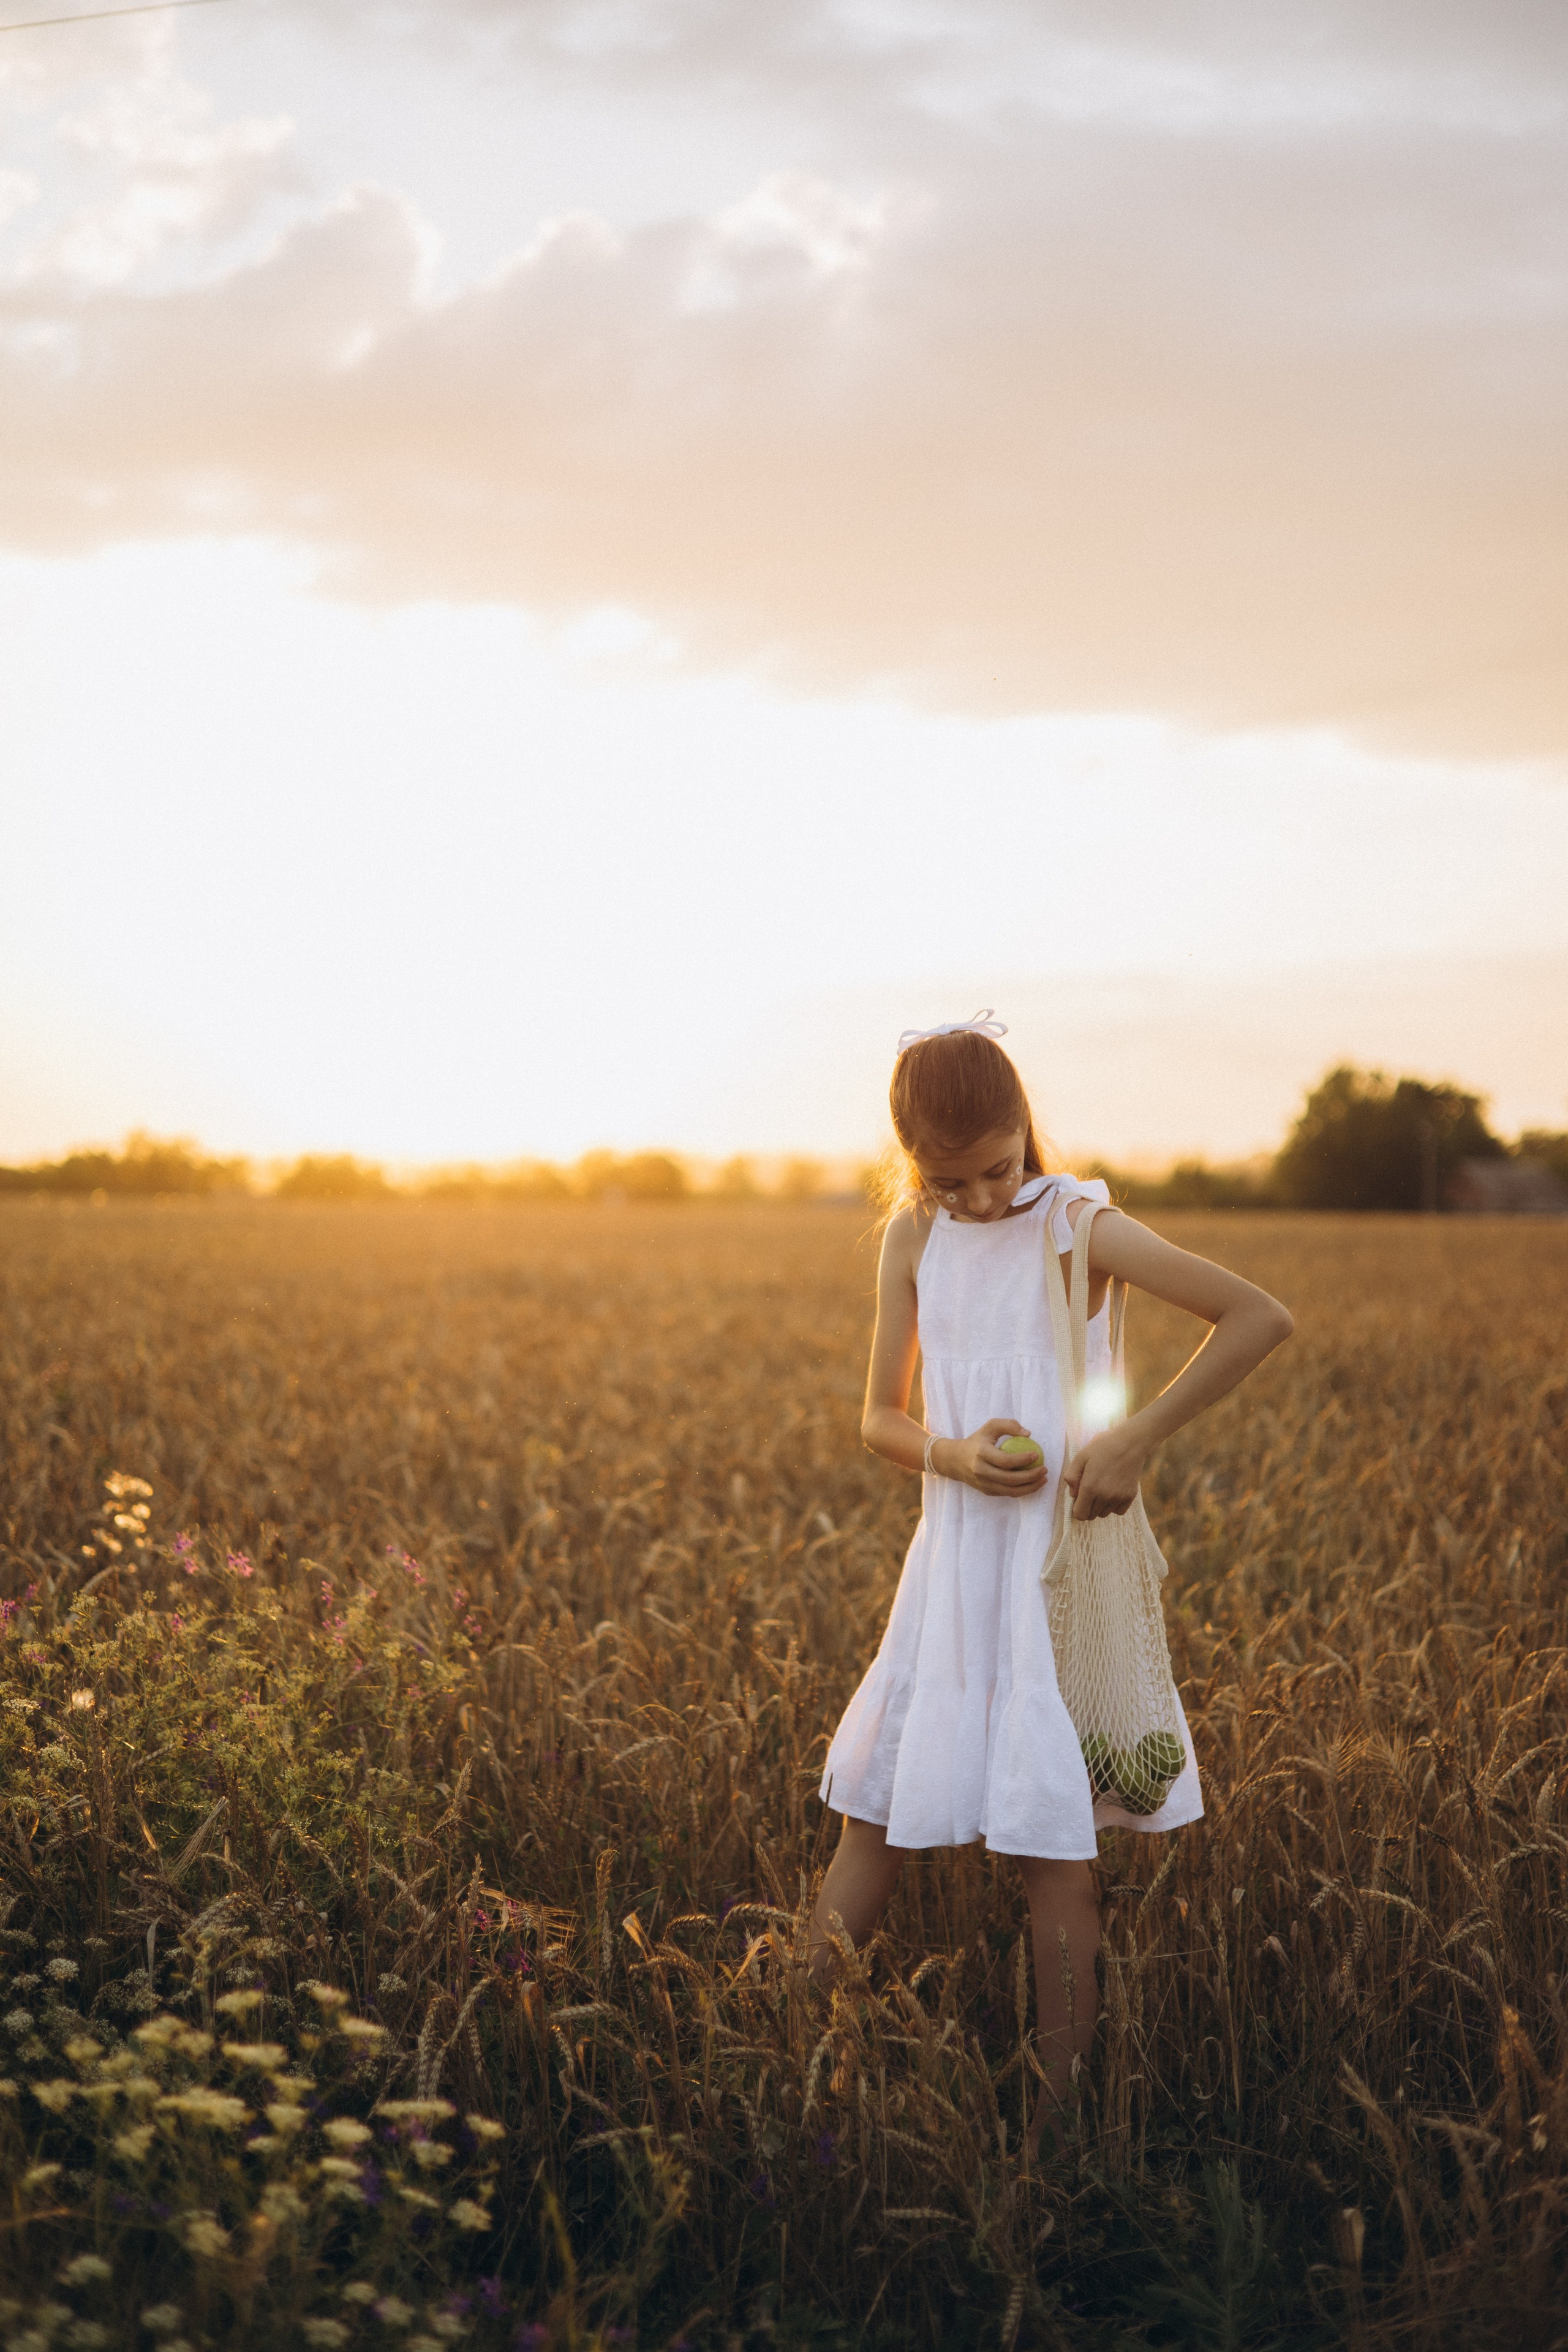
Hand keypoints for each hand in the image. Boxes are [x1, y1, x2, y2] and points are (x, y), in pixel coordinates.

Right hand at [933, 1418, 1048, 1497]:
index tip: (1037, 1454)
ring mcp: (983, 1484)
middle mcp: (981, 1471)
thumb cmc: (977, 1440)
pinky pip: (1008, 1493)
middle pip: (1010, 1479)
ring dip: (1030, 1487)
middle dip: (1031, 1476)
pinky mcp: (986, 1492)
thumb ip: (1009, 1425)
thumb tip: (1028, 1434)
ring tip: (1043, 1479)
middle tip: (1045, 1469)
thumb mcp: (990, 1426)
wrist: (955, 1460)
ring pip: (1011, 1491)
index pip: (1005, 1461)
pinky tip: (1033, 1483)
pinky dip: (1023, 1490)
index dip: (1023, 1459)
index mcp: (981, 1454)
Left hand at [1062, 1428, 1147, 1520]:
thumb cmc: (1103, 1446)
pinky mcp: (1130, 1496)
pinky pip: (1118, 1511)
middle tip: (1090, 1490)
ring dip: (1100, 1506)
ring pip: (1104, 1514)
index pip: (1080, 1514)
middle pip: (1091, 1516)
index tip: (1079, 1498)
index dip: (1076, 1508)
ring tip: (1102, 1488)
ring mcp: (1119, 1497)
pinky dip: (1114, 1505)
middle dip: (1087, 1506)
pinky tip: (1113, 1491)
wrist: (1131, 1442)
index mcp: (1090, 1487)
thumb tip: (1073, 1494)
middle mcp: (1105, 1496)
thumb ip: (1071, 1477)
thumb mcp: (1081, 1456)